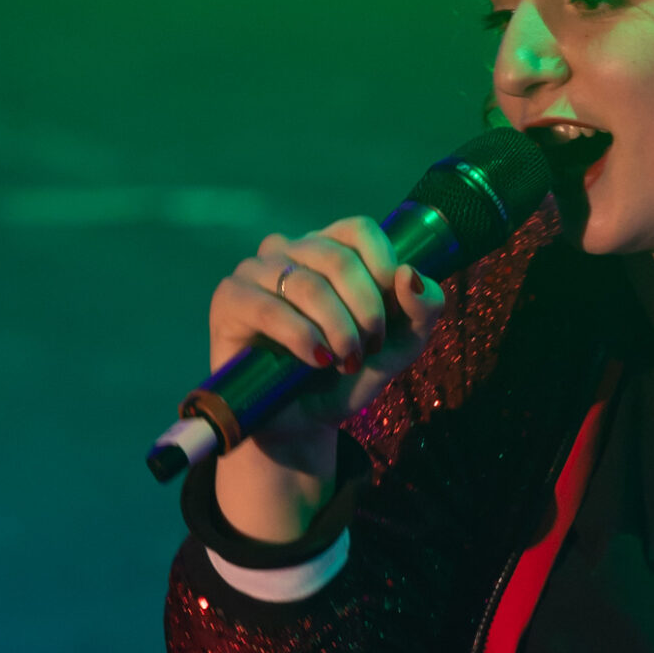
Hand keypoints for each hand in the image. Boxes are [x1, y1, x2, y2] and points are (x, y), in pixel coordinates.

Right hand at [209, 215, 445, 460]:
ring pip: (307, 285)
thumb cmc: (346, 377)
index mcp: (331, 249)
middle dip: (365, 312)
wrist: (302, 422)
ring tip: (342, 362)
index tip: (390, 316)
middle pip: (338, 258)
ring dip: (337, 330)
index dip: (383, 268)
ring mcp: (256, 270)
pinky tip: (315, 360)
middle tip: (366, 350)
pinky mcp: (230, 298)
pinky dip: (301, 337)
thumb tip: (411, 274)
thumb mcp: (399, 347)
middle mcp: (292, 250)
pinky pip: (268, 307)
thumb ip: (423, 310)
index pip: (360, 231)